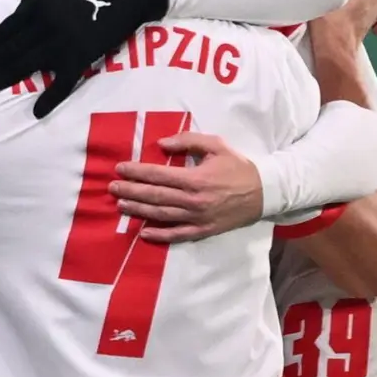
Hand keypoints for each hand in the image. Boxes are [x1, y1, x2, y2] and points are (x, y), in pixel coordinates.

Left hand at [0, 0, 168, 118]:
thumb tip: (12, 16)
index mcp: (37, 5)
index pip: (6, 28)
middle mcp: (44, 24)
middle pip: (11, 49)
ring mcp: (62, 43)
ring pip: (28, 64)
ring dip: (7, 76)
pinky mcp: (81, 58)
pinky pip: (62, 83)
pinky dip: (50, 99)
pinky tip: (37, 111)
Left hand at [108, 132, 262, 242]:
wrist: (264, 192)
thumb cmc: (238, 167)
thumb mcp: (216, 145)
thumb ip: (188, 141)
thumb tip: (161, 144)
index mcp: (195, 178)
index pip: (158, 175)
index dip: (137, 172)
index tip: (120, 168)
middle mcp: (193, 200)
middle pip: (155, 196)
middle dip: (131, 191)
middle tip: (112, 188)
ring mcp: (197, 217)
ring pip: (162, 215)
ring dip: (139, 211)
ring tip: (120, 205)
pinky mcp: (203, 230)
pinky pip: (178, 234)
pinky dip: (160, 235)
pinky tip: (143, 233)